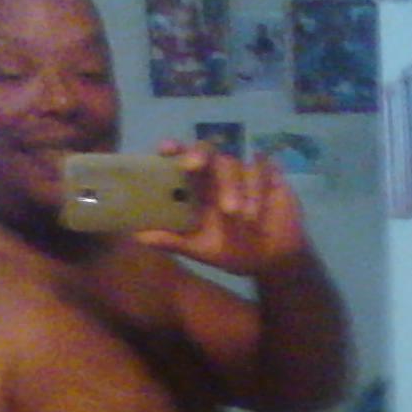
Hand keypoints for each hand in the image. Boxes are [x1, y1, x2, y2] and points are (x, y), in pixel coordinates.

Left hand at [134, 139, 311, 278]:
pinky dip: (256, 189)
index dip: (173, 149)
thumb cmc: (235, 251)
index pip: (183, 160)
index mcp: (200, 188)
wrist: (273, 262)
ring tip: (237, 216)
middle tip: (193, 165)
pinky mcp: (270, 175)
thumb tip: (137, 237)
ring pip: (234, 164)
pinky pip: (261, 168)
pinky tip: (257, 212)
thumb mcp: (200, 249)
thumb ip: (172, 241)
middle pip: (207, 151)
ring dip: (233, 189)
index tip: (164, 149)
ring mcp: (245, 173)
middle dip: (198, 153)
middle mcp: (219, 176)